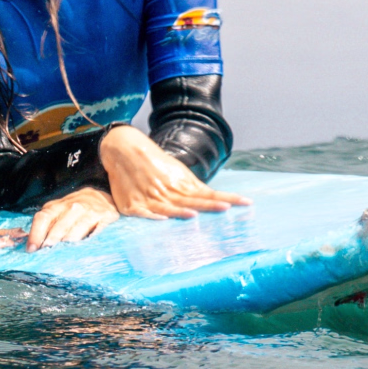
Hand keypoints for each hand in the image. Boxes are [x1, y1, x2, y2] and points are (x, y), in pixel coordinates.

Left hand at [26, 186, 119, 250]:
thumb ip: (47, 225)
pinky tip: (84, 250)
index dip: (35, 234)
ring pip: (75, 233)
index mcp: (57, 207)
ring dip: (67, 246)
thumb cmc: (77, 209)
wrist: (104, 198)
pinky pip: (94, 234)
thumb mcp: (60, 212)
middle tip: (46, 255)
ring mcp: (89, 212)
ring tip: (64, 256)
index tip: (31, 249)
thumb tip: (32, 245)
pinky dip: (87, 242)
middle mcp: (72, 207)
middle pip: (57, 227)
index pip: (42, 218)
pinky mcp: (104, 217)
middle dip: (50, 243)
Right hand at [99, 124, 248, 218]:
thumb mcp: (175, 170)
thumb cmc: (153, 162)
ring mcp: (149, 197)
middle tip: (229, 208)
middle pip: (192, 202)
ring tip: (196, 215)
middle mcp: (167, 190)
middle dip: (211, 205)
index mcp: (180, 183)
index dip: (226, 198)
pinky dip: (154, 216)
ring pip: (169, 208)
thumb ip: (191, 186)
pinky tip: (163, 219)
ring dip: (182, 212)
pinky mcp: (132, 205)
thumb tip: (212, 198)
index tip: (244, 202)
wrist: (123, 149)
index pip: (208, 194)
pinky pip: (144, 213)